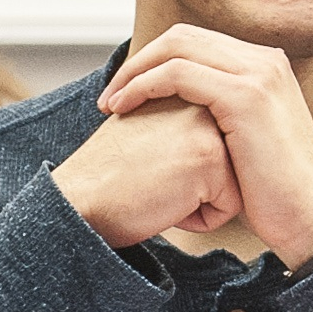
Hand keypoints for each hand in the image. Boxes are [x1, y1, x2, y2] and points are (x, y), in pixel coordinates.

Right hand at [52, 95, 242, 248]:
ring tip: (157, 187)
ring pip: (234, 186)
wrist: (78, 200)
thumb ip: (182, 120)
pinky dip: (197, 219)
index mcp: (187, 92)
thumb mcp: (146, 126)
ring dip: (198, 202)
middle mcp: (201, 102)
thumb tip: (221, 139)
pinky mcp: (210, 159)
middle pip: (231, 166)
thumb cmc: (108, 174)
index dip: (187, 173)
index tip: (150, 168)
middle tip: (152, 177)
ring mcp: (208, 128)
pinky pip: (227, 208)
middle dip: (197, 185)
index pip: (221, 150)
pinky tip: (162, 202)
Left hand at [90, 25, 312, 266]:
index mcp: (266, 66)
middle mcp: (265, 60)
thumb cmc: (276, 193)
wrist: (309, 218)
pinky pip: (177, 74)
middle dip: (140, 61)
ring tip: (111, 103)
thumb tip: (187, 113)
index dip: (156, 60)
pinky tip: (124, 108)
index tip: (128, 92)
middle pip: (183, 36)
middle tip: (112, 94)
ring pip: (176, 48)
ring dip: (134, 72)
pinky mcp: (245, 95)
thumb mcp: (250, 140)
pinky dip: (143, 85)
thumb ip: (224, 114)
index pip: (197, 42)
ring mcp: (258, 74)